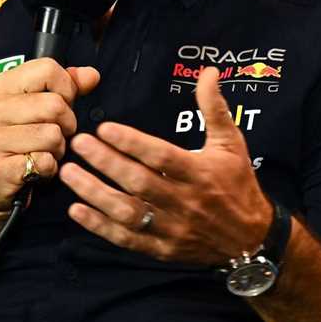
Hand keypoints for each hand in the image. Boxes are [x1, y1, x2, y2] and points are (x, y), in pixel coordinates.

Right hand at [0, 58, 100, 213]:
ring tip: (42, 152)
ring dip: (57, 149)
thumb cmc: (13, 142)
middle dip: (66, 124)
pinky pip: (45, 162)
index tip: (61, 104)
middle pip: (55, 105)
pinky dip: (49, 169)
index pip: (48, 69)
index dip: (66, 89)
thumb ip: (64, 88)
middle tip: (53, 135)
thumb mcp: (33, 107)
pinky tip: (35, 169)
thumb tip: (91, 75)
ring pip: (53, 135)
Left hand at [59, 66, 271, 263]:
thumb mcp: (231, 143)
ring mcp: (172, 229)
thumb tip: (209, 71)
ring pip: (127, 212)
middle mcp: (184, 202)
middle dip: (105, 162)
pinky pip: (126, 239)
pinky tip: (76, 210)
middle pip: (138, 182)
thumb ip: (214, 108)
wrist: (252, 239)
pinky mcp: (162, 249)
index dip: (132, 142)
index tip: (104, 127)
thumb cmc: (237, 184)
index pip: (161, 157)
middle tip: (78, 143)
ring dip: (94, 193)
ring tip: (68, 172)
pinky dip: (100, 227)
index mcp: (200, 173)